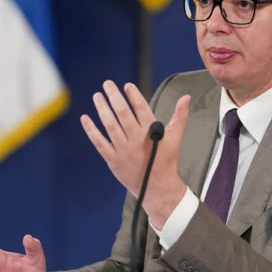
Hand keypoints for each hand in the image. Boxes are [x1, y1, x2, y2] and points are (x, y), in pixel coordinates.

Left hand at [80, 80, 189, 228]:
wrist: (157, 187)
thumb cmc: (166, 160)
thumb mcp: (175, 138)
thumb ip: (180, 116)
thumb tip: (186, 97)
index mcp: (151, 132)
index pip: (140, 108)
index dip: (133, 95)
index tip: (127, 85)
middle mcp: (136, 139)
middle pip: (122, 113)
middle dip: (114, 96)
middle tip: (107, 84)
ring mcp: (123, 150)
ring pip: (110, 125)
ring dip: (102, 108)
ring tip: (97, 96)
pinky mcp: (113, 160)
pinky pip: (100, 143)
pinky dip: (91, 130)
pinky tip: (85, 118)